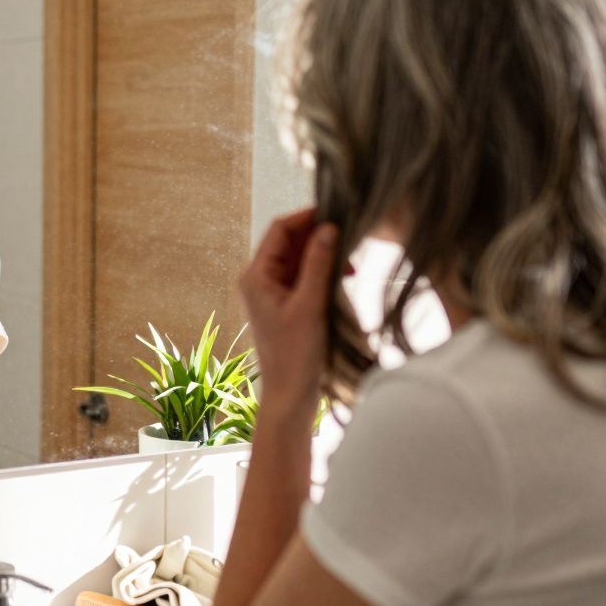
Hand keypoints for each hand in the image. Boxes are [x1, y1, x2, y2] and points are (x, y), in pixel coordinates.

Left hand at [238, 208, 338, 421]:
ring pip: (299, 258)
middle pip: (290, 241)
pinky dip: (323, 272)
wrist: (290, 394)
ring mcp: (271, 291)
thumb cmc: (296, 354)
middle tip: (350, 237)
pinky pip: (304, 276)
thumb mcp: (310, 305)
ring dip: (324, 255)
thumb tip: (328, 227)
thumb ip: (318, 264)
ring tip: (349, 263)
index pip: (280, 230)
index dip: (307, 217)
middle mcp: (259, 279)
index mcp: (255, 276)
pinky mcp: (285, 303)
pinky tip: (344, 277)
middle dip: (318, 237)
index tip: (337, 211)